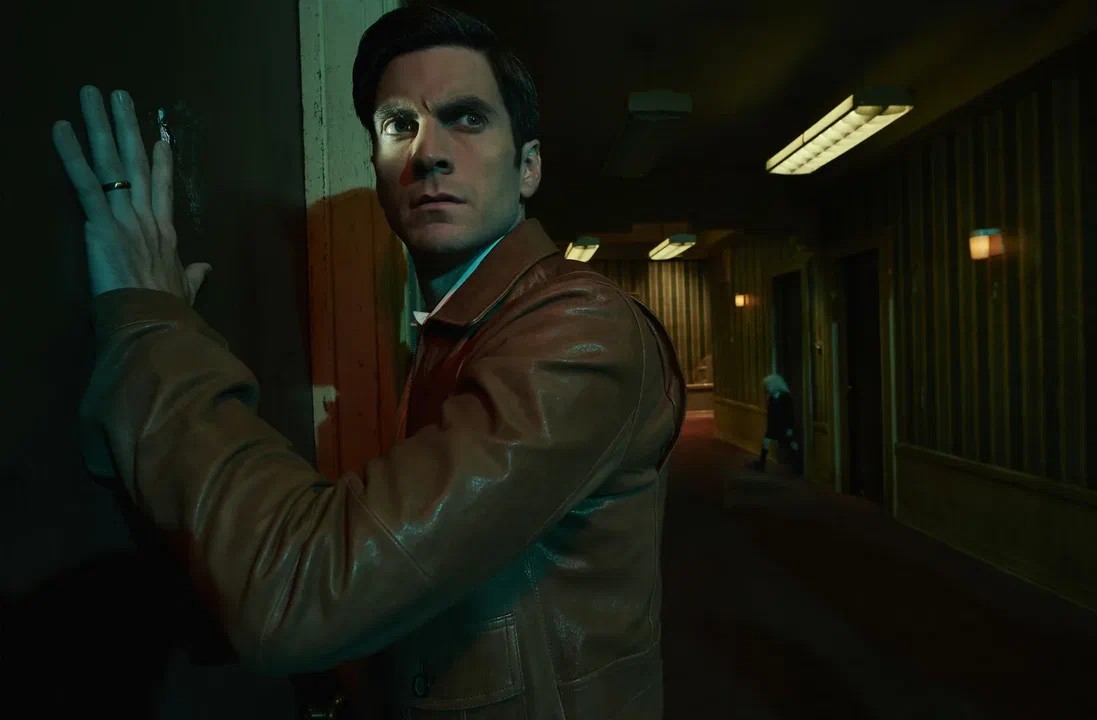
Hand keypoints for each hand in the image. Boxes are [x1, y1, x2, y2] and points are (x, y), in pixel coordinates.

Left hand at [52, 86, 210, 303]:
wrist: (154, 323)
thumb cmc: (168, 311)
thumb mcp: (184, 291)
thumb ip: (193, 276)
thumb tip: (206, 267)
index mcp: (164, 233)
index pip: (162, 189)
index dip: (162, 162)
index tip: (158, 137)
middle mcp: (145, 217)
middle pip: (137, 164)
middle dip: (127, 127)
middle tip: (119, 95)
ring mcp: (124, 217)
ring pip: (112, 164)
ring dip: (100, 126)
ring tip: (91, 95)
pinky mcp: (101, 224)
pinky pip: (85, 184)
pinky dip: (71, 155)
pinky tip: (61, 128)